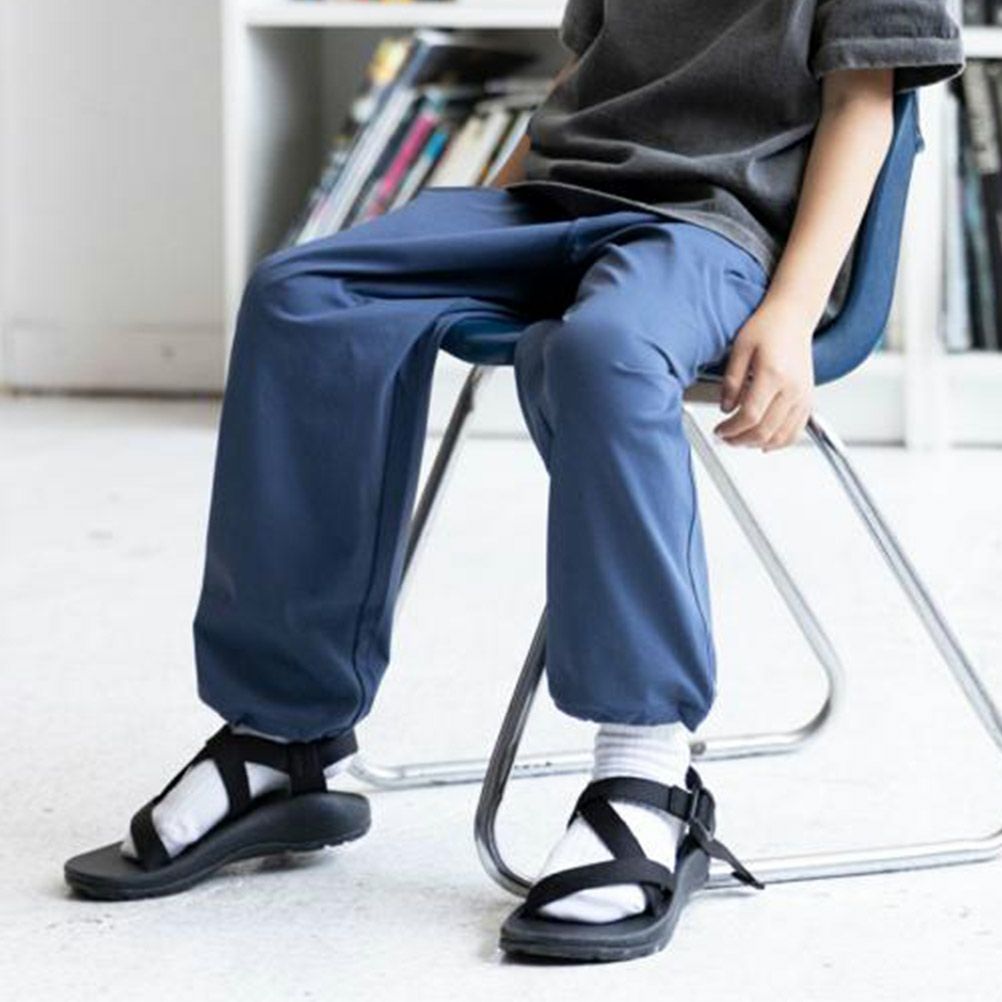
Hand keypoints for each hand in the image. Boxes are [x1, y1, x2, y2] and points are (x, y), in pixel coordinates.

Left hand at [713, 296, 814, 451]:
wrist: (794, 316)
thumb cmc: (768, 326)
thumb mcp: (740, 348)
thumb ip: (731, 381)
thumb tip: (726, 408)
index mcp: (773, 374)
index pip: (751, 416)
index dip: (731, 429)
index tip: (719, 430)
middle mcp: (792, 388)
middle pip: (766, 430)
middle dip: (741, 440)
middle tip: (726, 438)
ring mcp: (803, 395)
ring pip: (782, 436)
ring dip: (758, 444)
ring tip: (740, 441)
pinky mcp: (808, 398)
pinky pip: (796, 430)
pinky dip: (780, 441)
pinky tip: (765, 443)